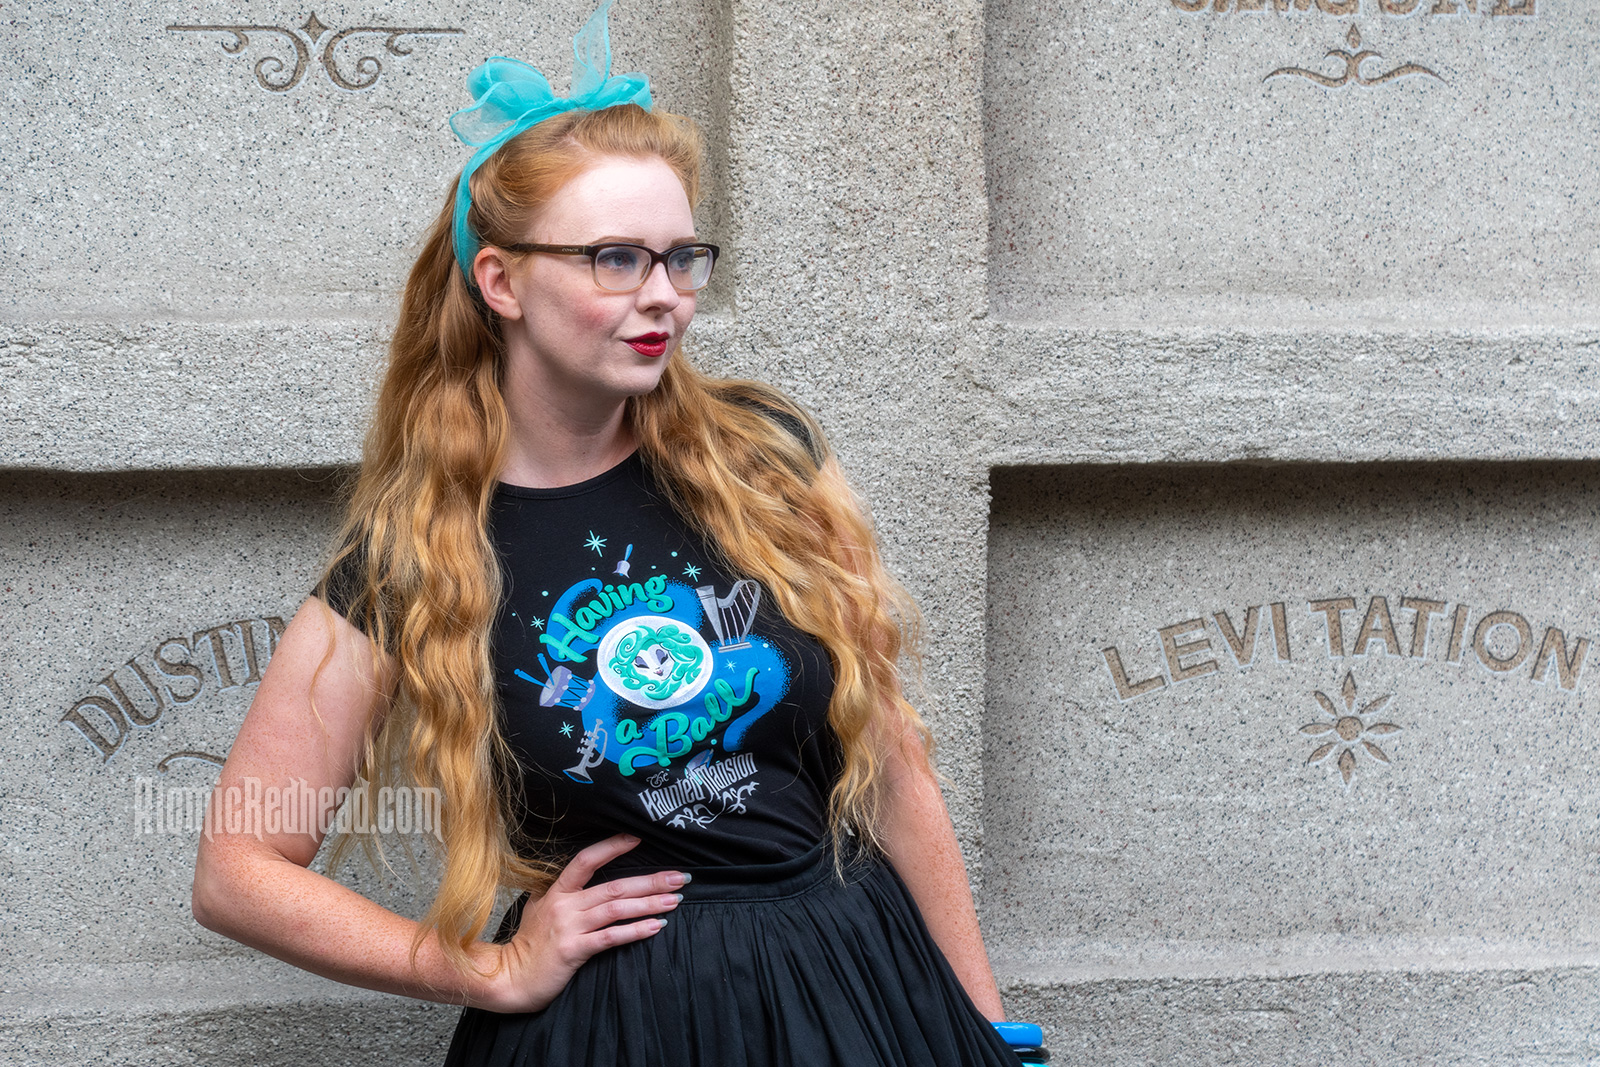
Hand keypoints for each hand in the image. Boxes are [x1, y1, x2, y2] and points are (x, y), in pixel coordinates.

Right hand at [483, 834, 685, 1013]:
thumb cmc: (529, 945)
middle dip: (651, 881)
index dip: (612, 847)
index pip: (587, 860)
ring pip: (616, 909)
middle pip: (614, 886)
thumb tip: (589, 879)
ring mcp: (570, 927)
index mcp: (557, 891)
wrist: (510, 978)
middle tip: (680, 877)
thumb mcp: (540, 908)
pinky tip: (655, 927)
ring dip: (649, 904)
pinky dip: (635, 931)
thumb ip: (563, 893)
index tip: (639, 838)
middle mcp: (565, 905)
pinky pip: (610, 937)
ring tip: (675, 900)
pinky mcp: (574, 950)